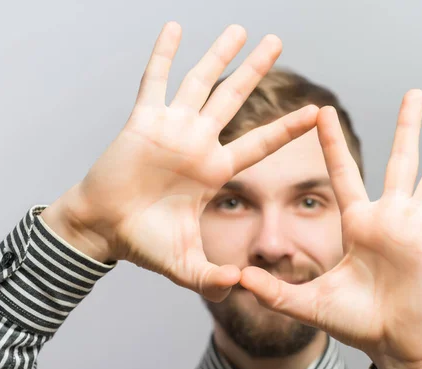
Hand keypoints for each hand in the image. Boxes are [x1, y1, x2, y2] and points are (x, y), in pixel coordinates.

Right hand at [41, 22, 317, 301]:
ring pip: (200, 81)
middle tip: (277, 41)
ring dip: (219, 54)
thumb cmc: (143, 243)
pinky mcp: (142, 121)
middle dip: (256, 70)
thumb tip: (242, 288)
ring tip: (240, 28)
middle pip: (234, 97)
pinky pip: (154, 80)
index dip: (288, 127)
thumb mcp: (184, 264)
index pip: (260, 142)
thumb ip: (213, 278)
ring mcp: (171, 128)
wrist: (103, 229)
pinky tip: (175, 27)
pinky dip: (163, 54)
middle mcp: (197, 142)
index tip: (317, 109)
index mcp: (214, 169)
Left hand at [240, 91, 421, 368]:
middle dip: (406, 126)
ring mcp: (415, 227)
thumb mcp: (309, 303)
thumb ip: (274, 292)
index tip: (321, 110)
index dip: (332, 142)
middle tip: (413, 93)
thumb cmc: (353, 321)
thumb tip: (237, 279)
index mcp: (358, 223)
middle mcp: (388, 217)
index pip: (343, 172)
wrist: (390, 342)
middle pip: (399, 160)